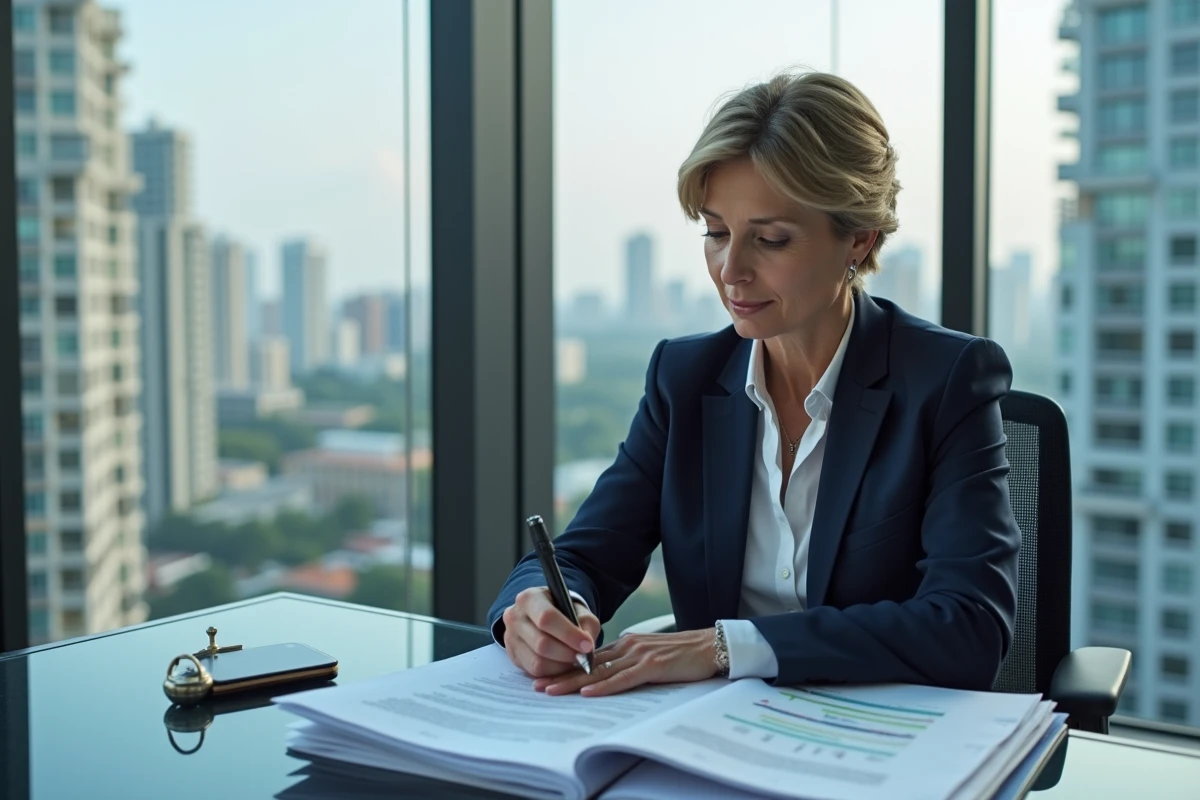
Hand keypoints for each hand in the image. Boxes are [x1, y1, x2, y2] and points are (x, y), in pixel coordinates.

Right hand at [502, 587, 601, 678]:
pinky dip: (553, 672)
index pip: (546, 618)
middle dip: (567, 653)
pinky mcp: (513, 655)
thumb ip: (586, 624)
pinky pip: (534, 671)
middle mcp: (515, 617)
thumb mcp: (578, 609)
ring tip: (574, 660)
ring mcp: (510, 638)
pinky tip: (562, 664)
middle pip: (541, 643)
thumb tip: (587, 646)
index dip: (569, 634)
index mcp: (530, 598)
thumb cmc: (562, 611)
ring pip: (537, 661)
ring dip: (561, 665)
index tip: (587, 645)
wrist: (543, 616)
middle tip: (583, 657)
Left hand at [535, 629, 717, 696]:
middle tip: (538, 686)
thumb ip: (632, 663)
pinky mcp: (653, 665)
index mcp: (628, 643)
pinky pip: (622, 678)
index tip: (548, 678)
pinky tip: (588, 692)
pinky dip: (603, 686)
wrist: (712, 645)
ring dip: (574, 683)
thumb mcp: (652, 656)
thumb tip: (611, 677)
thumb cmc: (685, 654)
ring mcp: (640, 655)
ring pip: (599, 671)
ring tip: (552, 691)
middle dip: (562, 676)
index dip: (568, 668)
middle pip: (589, 665)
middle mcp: (629, 646)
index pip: (592, 659)